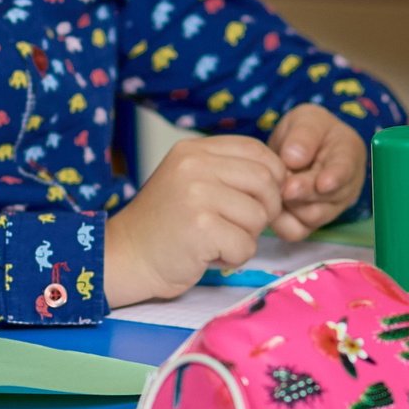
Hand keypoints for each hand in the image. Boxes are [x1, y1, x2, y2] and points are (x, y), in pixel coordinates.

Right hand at [104, 135, 286, 308]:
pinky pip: (246, 245)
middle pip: (266, 182)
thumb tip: (283, 179)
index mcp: (194, 150)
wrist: (125, 257)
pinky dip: (233, 258)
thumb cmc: (165, 226)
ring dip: (245, 237)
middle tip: (238, 227)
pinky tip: (207, 255)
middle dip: (263, 211)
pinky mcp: (201, 227)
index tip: (257, 200)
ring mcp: (197, 195)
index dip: (271, 178)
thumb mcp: (190, 181)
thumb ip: (227, 172)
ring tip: (215, 241)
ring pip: (259, 216)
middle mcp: (195, 165)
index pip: (258, 151)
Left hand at [268, 106, 367, 241]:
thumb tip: (293, 159)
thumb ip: (303, 135)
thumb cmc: (306, 131)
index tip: (323, 183)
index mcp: (348, 154)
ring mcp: (329, 208)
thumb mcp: (306, 119)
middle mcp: (344, 186)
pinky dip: (280, 221)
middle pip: (327, 198)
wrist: (297, 149)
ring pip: (311, 217)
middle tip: (284, 185)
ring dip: (290, 204)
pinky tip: (271, 204)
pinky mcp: (308, 223)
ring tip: (275, 187)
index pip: (345, 169)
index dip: (335, 177)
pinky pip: (295, 231)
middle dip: (304, 192)